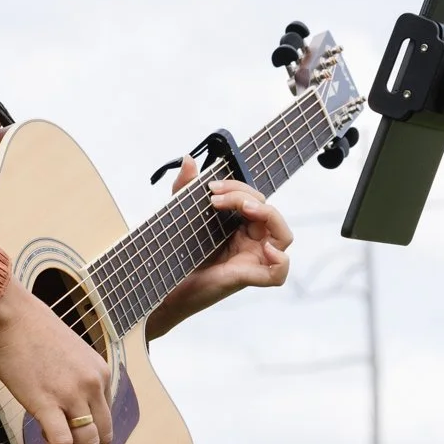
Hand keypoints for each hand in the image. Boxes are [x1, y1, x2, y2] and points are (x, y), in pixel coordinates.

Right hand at [0, 275, 112, 443]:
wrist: (9, 315)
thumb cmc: (31, 329)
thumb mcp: (71, 352)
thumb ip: (78, 377)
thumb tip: (73, 405)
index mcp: (99, 371)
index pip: (106, 416)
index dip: (86, 426)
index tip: (66, 420)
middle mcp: (92, 384)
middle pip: (103, 435)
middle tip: (60, 435)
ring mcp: (72, 394)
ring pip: (88, 443)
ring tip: (50, 438)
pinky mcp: (47, 403)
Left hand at [146, 157, 292, 339]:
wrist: (160, 284)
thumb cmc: (175, 253)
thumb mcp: (181, 215)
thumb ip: (185, 187)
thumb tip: (188, 159)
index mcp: (241, 226)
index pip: (255, 199)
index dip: (238, 187)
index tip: (211, 187)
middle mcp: (251, 242)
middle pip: (268, 211)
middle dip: (245, 195)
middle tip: (216, 198)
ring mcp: (252, 260)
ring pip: (283, 236)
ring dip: (269, 215)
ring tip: (245, 208)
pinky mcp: (247, 278)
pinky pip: (278, 274)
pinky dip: (280, 261)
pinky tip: (266, 249)